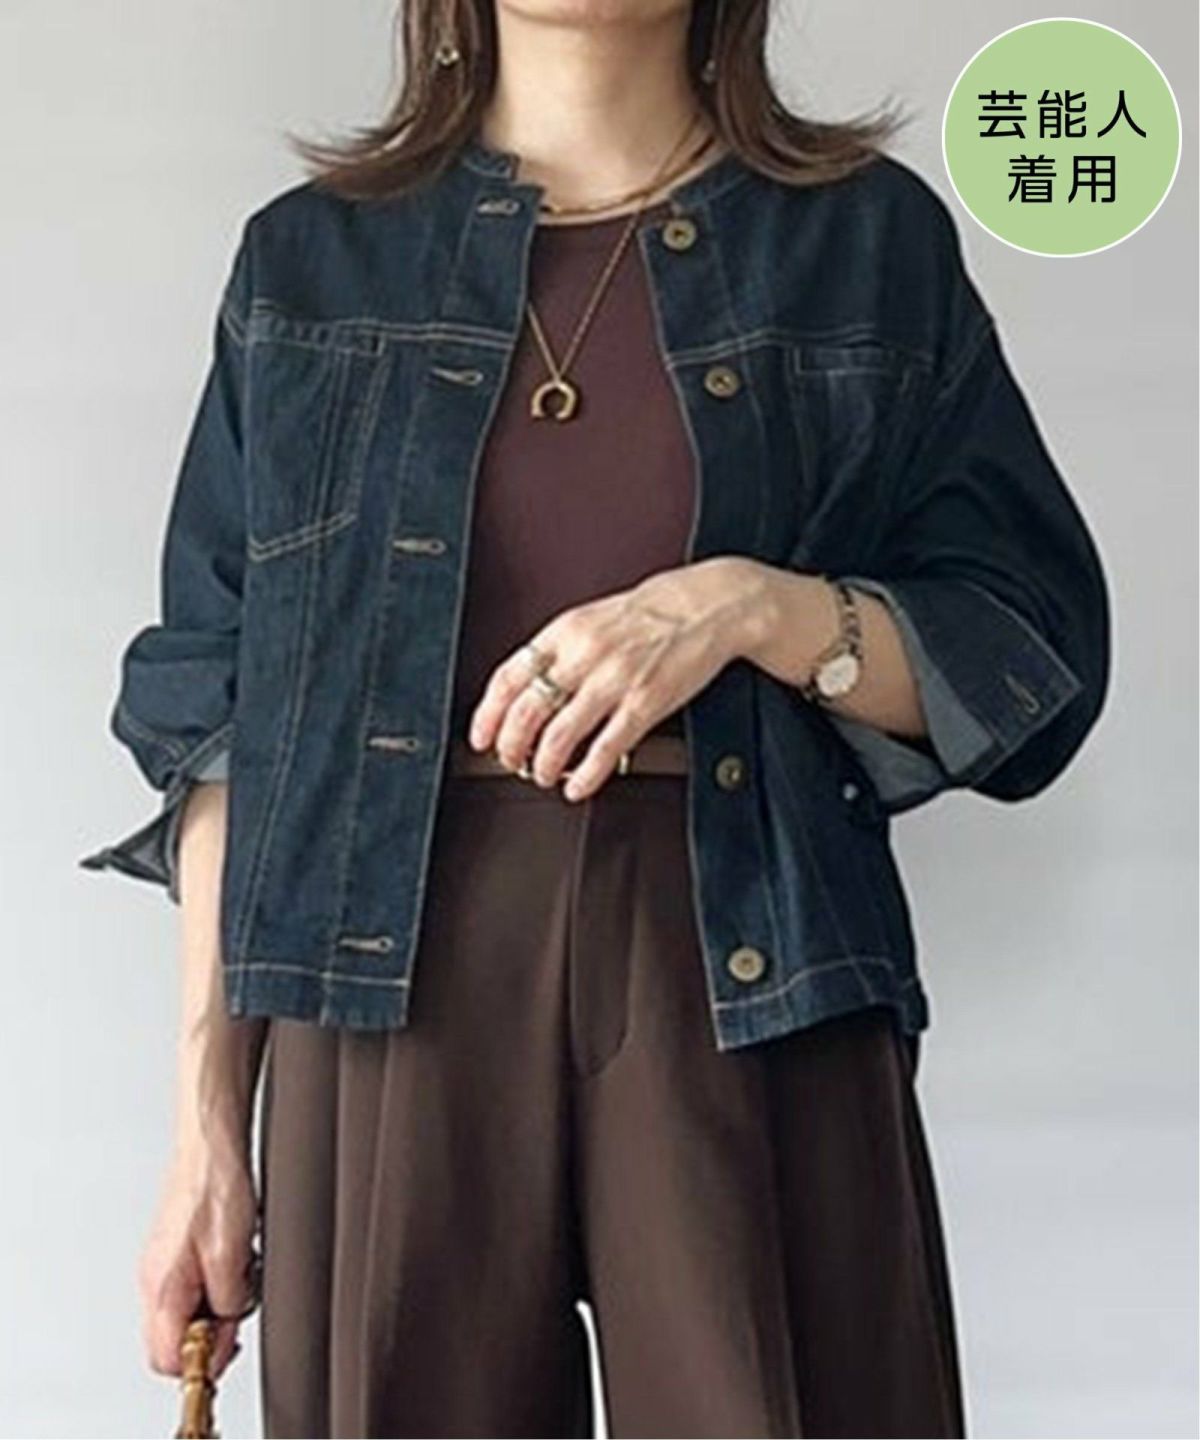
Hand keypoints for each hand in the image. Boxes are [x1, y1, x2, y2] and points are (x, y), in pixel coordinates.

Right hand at [138, 1144, 259, 1379]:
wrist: (211, 1143)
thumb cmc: (216, 1185)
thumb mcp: (233, 1253)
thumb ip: (228, 1300)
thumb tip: (228, 1322)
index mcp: (162, 1289)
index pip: (166, 1359)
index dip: (202, 1361)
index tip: (232, 1343)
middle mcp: (154, 1281)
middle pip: (173, 1340)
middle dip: (211, 1333)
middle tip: (241, 1308)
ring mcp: (163, 1265)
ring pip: (186, 1313)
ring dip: (218, 1305)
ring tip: (242, 1274)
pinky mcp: (176, 1250)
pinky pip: (194, 1286)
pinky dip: (218, 1283)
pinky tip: (237, 1259)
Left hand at [467, 556, 771, 799]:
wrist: (707, 606)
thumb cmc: (649, 614)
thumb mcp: (591, 619)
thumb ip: (557, 651)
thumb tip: (522, 691)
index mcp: (565, 631)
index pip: (509, 677)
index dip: (488, 714)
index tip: (481, 737)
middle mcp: (585, 654)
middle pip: (527, 710)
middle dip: (511, 746)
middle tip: (511, 761)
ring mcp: (616, 680)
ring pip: (560, 734)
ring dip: (543, 764)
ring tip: (542, 775)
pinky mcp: (646, 703)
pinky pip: (607, 748)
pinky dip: (586, 774)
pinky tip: (578, 786)